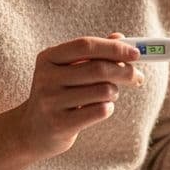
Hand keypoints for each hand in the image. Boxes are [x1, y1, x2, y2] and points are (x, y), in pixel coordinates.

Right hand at [16, 34, 144, 157]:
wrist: (31, 131)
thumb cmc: (58, 94)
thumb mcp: (68, 70)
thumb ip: (92, 54)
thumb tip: (120, 38)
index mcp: (48, 58)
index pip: (86, 46)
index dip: (114, 48)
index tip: (137, 53)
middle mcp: (46, 77)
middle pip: (98, 68)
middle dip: (125, 72)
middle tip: (138, 77)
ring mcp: (51, 101)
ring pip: (103, 91)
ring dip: (114, 92)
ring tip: (107, 95)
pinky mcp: (60, 124)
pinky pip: (100, 111)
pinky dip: (107, 108)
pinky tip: (98, 109)